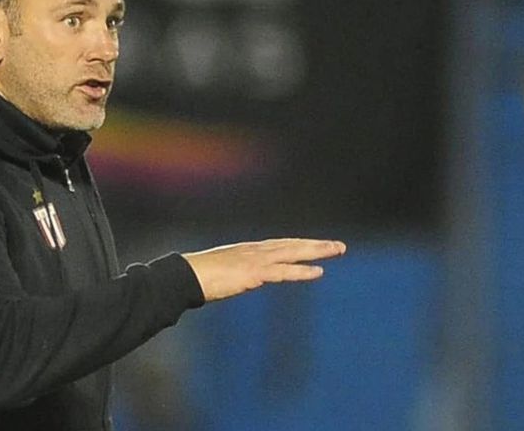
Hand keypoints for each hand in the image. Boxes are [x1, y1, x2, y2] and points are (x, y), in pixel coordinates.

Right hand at [182, 238, 345, 301]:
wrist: (184, 277)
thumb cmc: (196, 276)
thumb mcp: (219, 272)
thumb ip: (233, 273)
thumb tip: (233, 280)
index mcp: (247, 250)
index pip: (280, 245)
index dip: (299, 245)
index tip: (316, 245)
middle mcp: (255, 251)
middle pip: (292, 244)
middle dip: (316, 245)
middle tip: (339, 246)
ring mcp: (255, 260)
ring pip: (293, 252)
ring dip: (317, 251)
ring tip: (337, 250)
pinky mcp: (254, 273)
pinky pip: (283, 271)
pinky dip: (302, 270)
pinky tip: (319, 272)